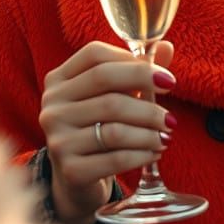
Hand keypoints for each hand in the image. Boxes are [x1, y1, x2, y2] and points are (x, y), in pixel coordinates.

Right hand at [39, 40, 175, 223]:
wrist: (77, 177)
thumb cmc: (99, 126)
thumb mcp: (114, 95)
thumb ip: (137, 70)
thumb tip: (166, 46)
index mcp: (59, 79)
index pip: (95, 55)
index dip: (135, 62)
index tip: (167, 79)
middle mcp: (52, 105)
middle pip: (105, 86)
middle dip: (147, 95)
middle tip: (171, 113)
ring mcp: (57, 139)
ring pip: (114, 126)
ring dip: (149, 131)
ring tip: (167, 134)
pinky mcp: (70, 170)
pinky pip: (116, 158)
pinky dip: (142, 154)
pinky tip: (155, 152)